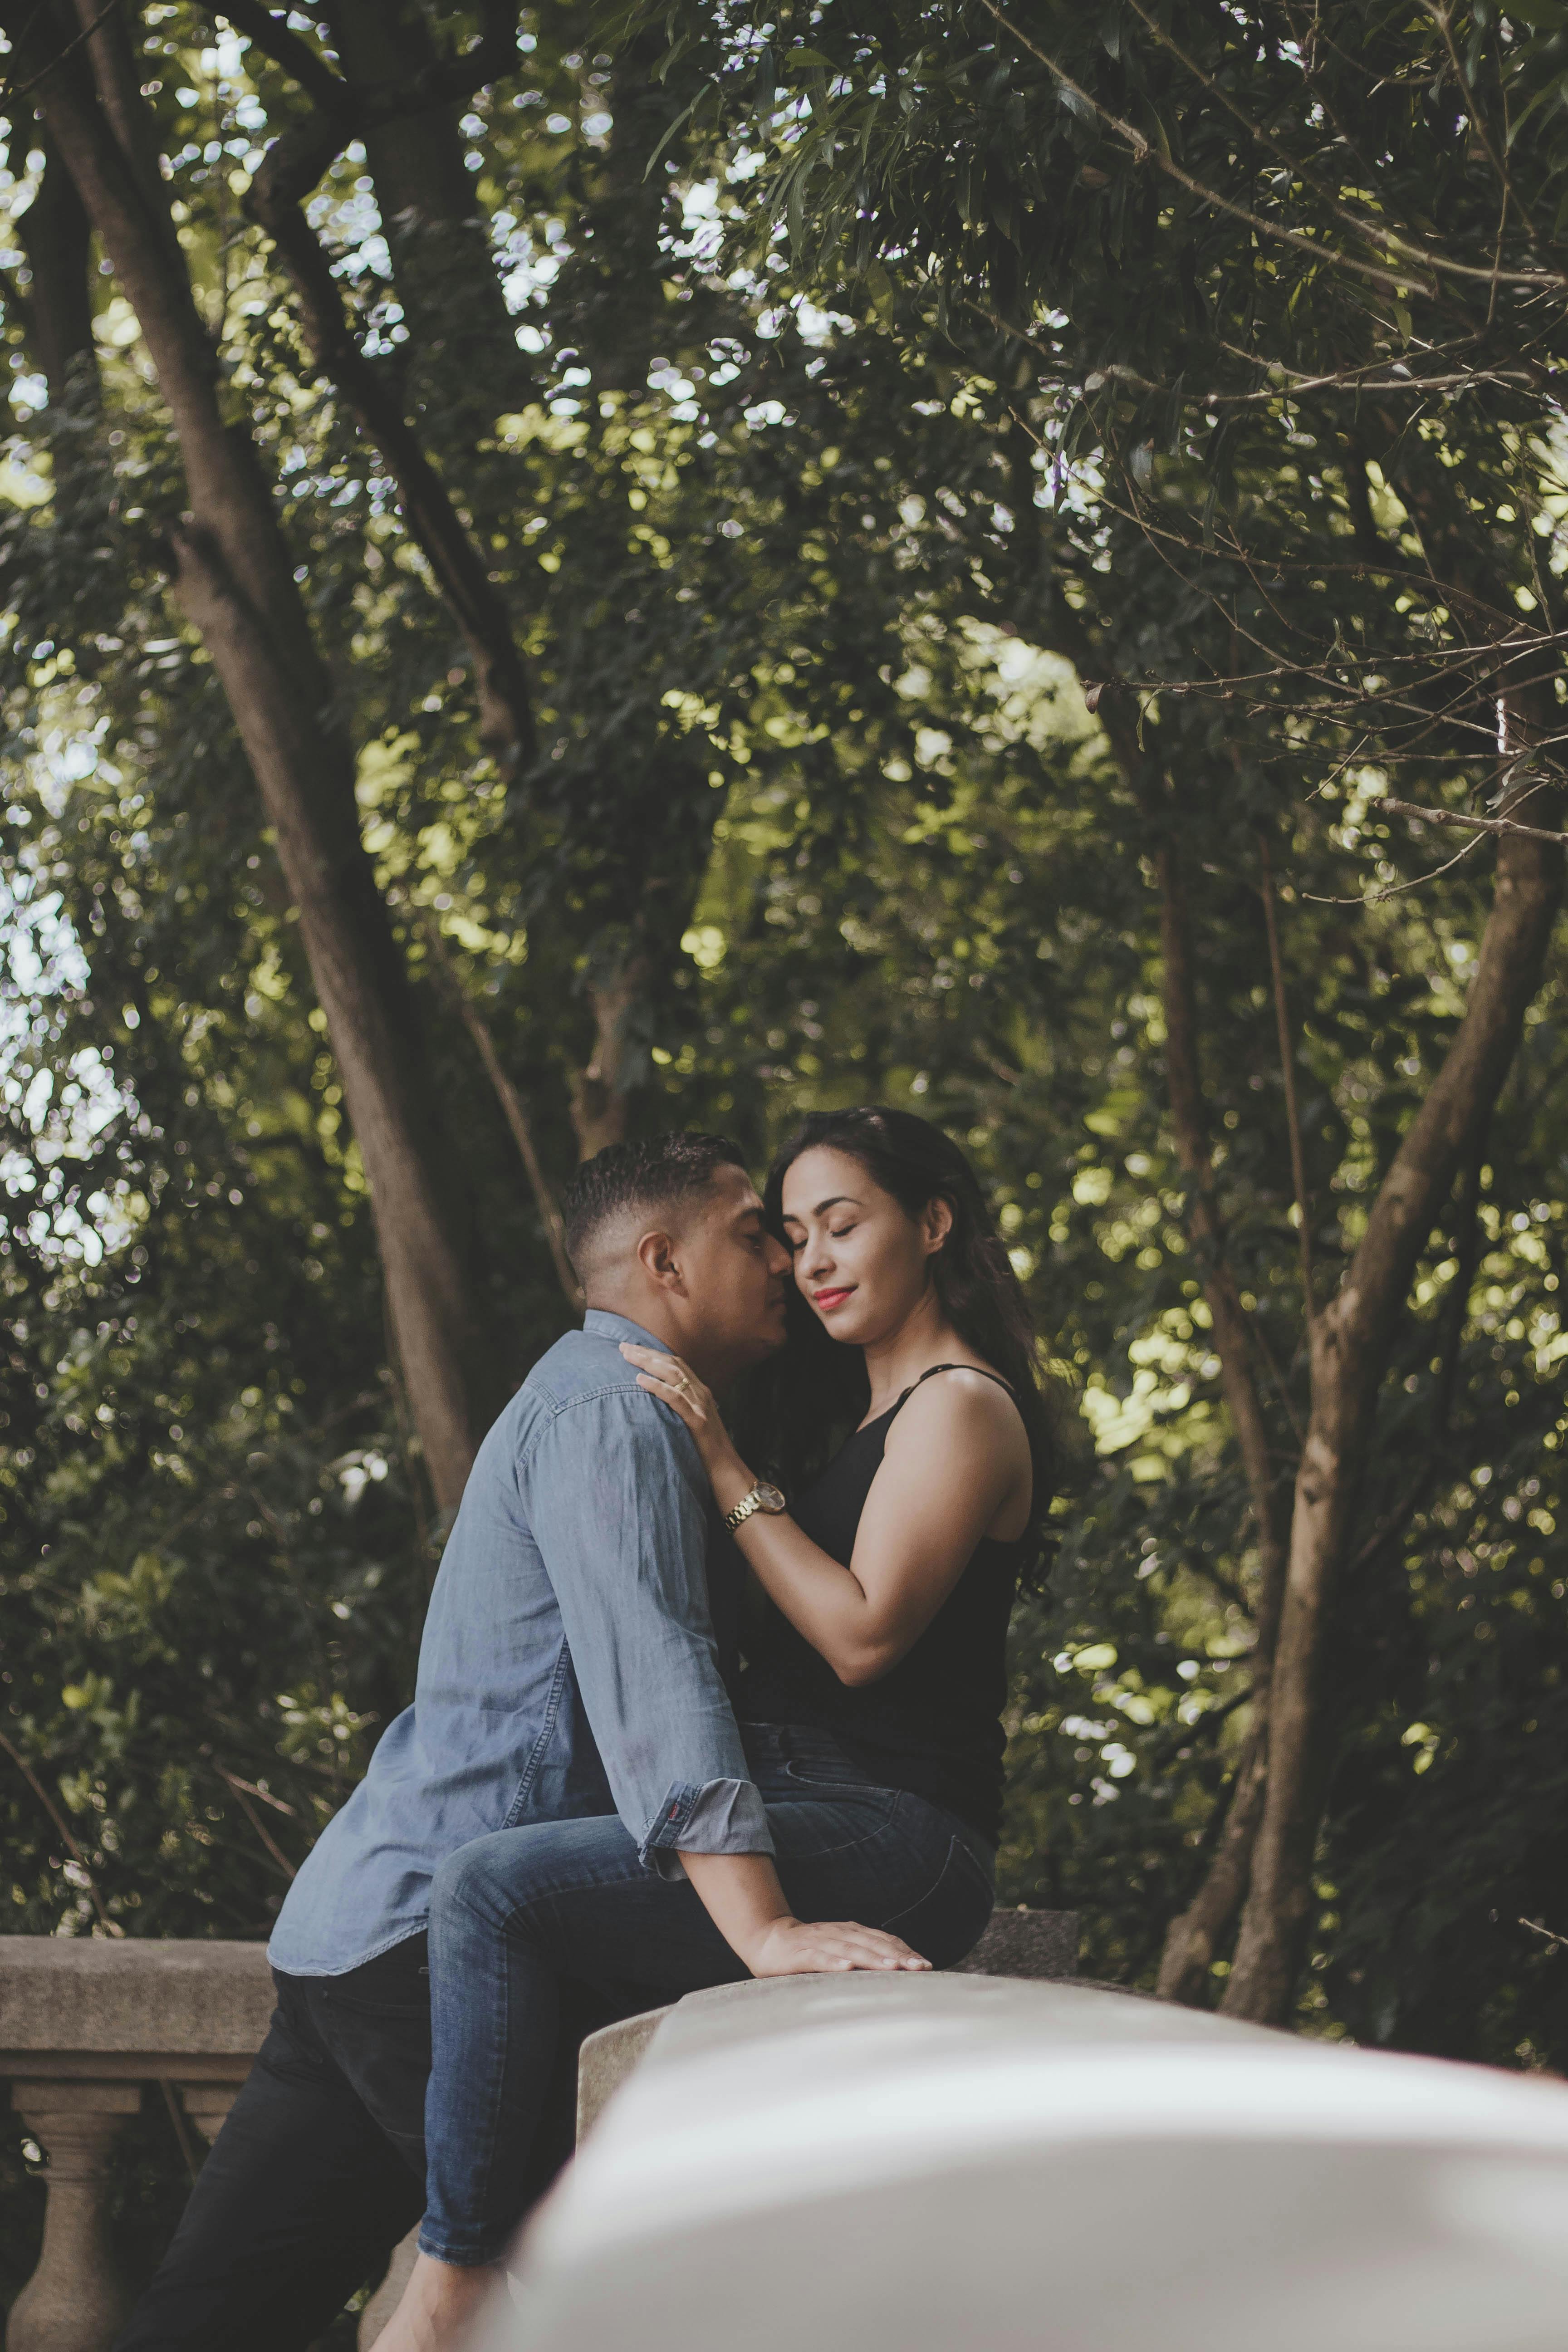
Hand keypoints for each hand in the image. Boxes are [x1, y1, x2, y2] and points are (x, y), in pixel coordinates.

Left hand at [619, 1341, 736, 1478]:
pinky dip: (657, 1386)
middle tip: (624, 1347)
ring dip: (649, 1363)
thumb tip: (657, 1400)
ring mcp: (700, 1405)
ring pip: (673, 1375)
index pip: (676, 1363)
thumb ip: (681, 1406)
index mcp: (700, 1391)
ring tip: (628, 1357)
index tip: (632, 1348)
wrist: (725, 1468)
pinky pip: (675, 1398)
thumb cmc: (705, 1448)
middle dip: (647, 1353)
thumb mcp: (693, 1419)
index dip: (654, 1353)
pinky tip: (640, 1380)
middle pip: (672, 1364)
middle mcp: (701, 1393)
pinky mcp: (697, 1420)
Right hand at [745, 1914, 931, 1976]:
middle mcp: (839, 1933)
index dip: (905, 1951)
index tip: (927, 1965)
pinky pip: (819, 1957)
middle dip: (898, 1955)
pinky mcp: (800, 1953)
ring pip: (850, 1949)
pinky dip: (834, 1962)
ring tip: (893, 1967)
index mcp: (851, 1932)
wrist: (767, 1938)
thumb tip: (897, 1972)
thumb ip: (864, 1957)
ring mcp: (819, 1941)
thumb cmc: (809, 1951)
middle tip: (919, 1967)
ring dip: (873, 1958)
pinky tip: (847, 1968)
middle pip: (872, 1943)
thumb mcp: (840, 1951)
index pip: (883, 1940)